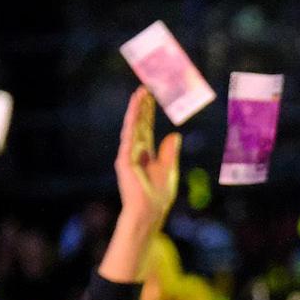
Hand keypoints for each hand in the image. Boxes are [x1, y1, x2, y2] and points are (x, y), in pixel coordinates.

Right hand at [114, 87, 180, 228]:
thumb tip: (174, 135)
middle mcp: (135, 151)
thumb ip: (170, 152)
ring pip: (133, 126)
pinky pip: (130, 137)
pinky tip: (135, 110)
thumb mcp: (169, 169)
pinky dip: (132, 123)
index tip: (151, 97)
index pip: (147, 128)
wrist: (150, 211)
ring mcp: (128, 155)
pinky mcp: (125, 160)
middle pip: (139, 124)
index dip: (148, 113)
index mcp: (146, 154)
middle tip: (145, 88)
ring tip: (140, 93)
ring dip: (136, 110)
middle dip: (142, 106)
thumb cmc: (158, 194)